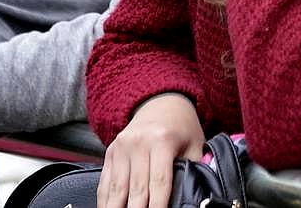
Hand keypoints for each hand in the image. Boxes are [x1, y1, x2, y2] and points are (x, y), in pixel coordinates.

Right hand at [97, 93, 204, 207]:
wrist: (160, 103)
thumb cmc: (181, 128)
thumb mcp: (195, 144)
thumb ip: (194, 169)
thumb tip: (195, 195)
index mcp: (162, 140)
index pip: (160, 183)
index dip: (159, 207)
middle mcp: (138, 142)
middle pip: (137, 190)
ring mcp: (121, 147)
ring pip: (117, 189)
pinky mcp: (110, 151)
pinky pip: (105, 182)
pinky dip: (106, 201)